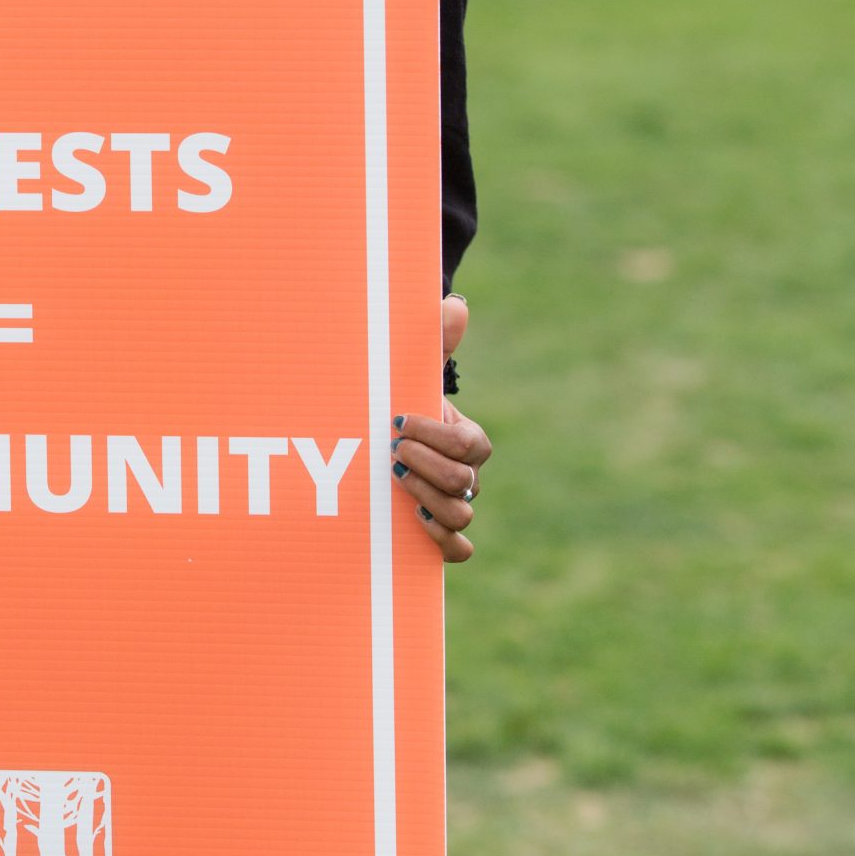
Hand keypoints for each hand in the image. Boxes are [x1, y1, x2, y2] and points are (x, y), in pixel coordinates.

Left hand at [394, 294, 491, 564]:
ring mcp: (455, 507)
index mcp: (467, 439)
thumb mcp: (414, 372)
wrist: (384, 443)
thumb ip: (434, 341)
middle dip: (425, 463)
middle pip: (464, 482)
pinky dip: (441, 539)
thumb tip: (454, 305)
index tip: (398, 420)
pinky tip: (412, 518)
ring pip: (462, 515)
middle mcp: (467, 476)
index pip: (470, 445)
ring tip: (394, 480)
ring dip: (424, 497)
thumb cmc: (403, 406)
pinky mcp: (439, 534)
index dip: (437, 435)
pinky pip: (459, 550)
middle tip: (391, 449)